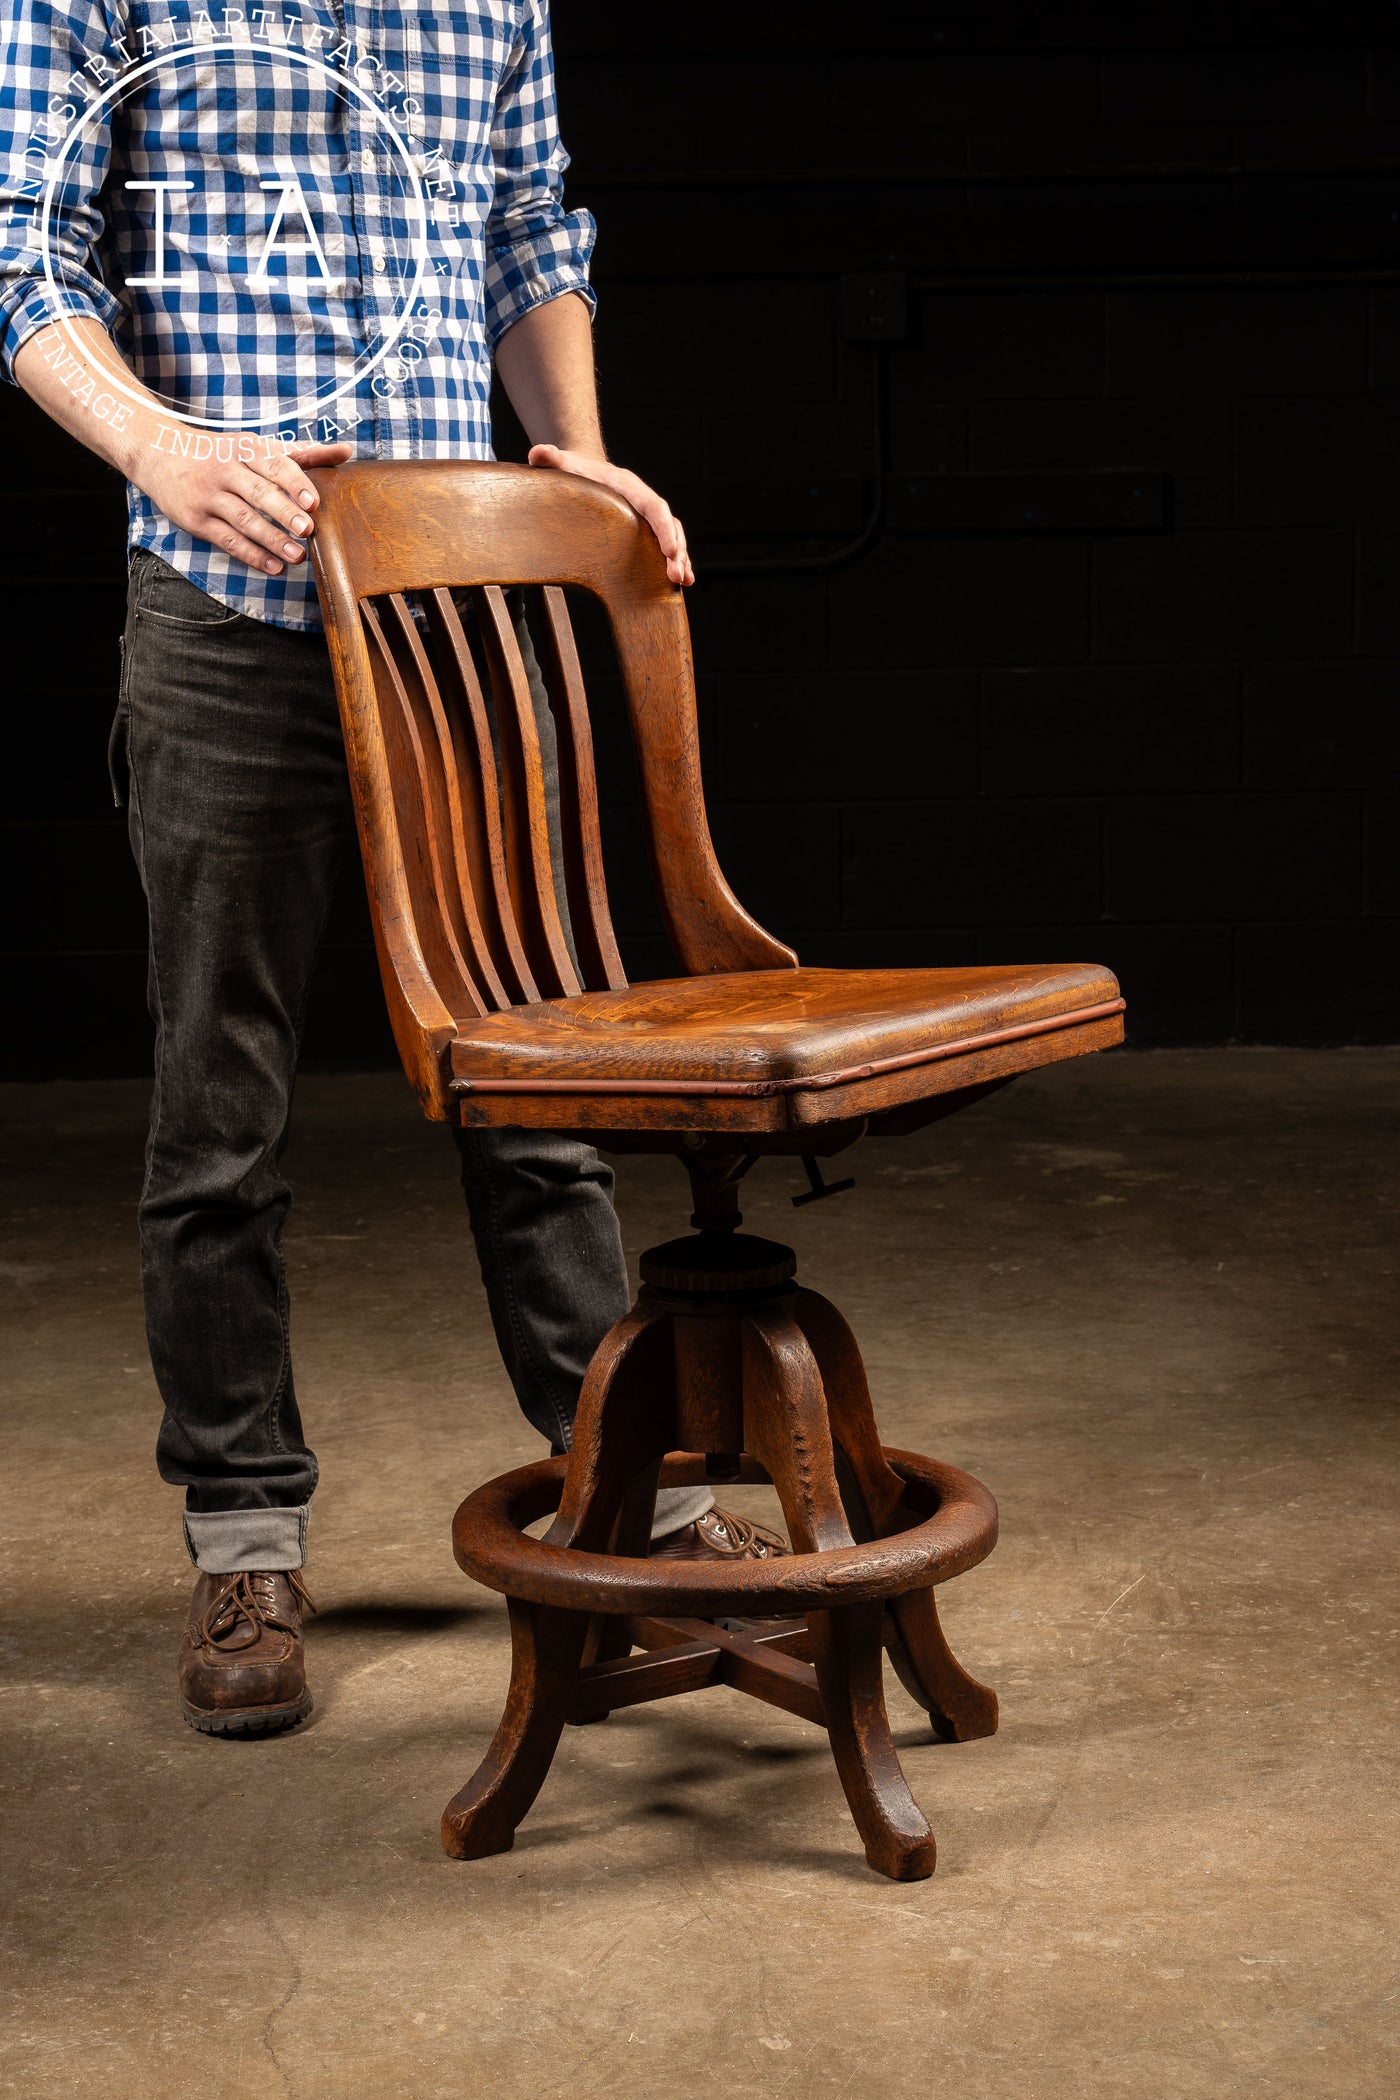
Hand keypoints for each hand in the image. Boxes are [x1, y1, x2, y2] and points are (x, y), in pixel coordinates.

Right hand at [137, 438, 354, 574]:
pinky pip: (227, 540)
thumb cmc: (221, 453)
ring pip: (243, 520)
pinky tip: (274, 567)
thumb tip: (347, 450)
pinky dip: (252, 555)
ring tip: (298, 556)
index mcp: (244, 448)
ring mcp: (209, 496)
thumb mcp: (256, 446)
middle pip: (258, 492)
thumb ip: (302, 452)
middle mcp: (225, 469)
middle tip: (307, 529)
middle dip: (283, 511)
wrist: (158, 453)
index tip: (314, 501)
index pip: (272, 464)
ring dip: (271, 539)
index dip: (294, 483)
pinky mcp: (196, 519)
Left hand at [527, 444, 693, 585]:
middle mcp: (642, 500)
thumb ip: (550, 458)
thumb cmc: (572, 470)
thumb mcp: (561, 464)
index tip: (670, 551)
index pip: (652, 506)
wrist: (582, 469)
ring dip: (680, 559)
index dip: (663, 528)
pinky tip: (681, 582)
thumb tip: (537, 453)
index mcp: (628, 486)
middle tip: (677, 576)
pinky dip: (674, 562)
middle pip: (667, 524)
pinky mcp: (643, 530)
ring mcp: (645, 517)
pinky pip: (664, 545)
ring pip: (671, 536)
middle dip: (676, 550)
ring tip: (682, 581)